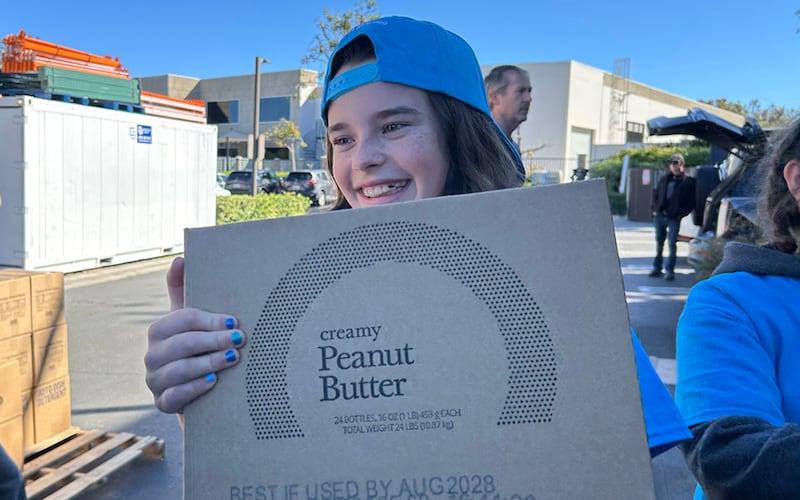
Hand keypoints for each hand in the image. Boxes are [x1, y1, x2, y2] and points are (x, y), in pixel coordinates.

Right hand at [144, 257, 246, 414]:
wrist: (198, 390)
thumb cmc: (197, 347)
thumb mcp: (191, 320)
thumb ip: (183, 290)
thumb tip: (180, 258)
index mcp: (159, 330)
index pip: (182, 319)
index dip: (210, 320)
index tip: (235, 322)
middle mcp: (152, 355)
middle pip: (182, 344)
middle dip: (213, 340)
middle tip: (240, 340)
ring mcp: (155, 381)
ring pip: (179, 370)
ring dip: (209, 363)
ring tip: (233, 358)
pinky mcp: (162, 404)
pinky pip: (174, 396)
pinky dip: (194, 389)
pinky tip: (213, 382)